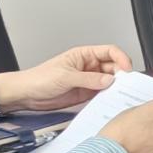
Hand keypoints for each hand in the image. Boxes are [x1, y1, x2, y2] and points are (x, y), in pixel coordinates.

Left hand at [0, 44, 131, 110]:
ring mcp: (88, 80)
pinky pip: (102, 94)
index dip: (121, 58)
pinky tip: (109, 101)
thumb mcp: (65, 77)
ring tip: (118, 94)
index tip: (127, 69)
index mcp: (84, 55)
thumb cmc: (38, 79)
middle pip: (113, 67)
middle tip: (124, 85)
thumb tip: (109, 80)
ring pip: (109, 81)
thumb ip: (88, 79)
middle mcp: (89, 67)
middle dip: (120, 75)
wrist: (25, 95)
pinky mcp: (86, 93)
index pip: (110, 51)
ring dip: (115, 87)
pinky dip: (108, 97)